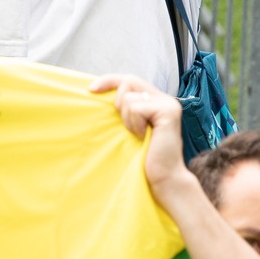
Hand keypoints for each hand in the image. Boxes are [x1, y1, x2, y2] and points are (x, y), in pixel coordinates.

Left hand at [92, 73, 186, 197]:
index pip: (130, 79)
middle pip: (129, 80)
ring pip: (129, 97)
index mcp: (156, 101)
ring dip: (127, 119)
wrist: (163, 178)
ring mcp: (168, 104)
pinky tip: (143, 137)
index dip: (109, 80)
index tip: (91, 89)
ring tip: (138, 134)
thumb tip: (99, 93)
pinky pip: (136, 108)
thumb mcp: (130, 128)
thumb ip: (125, 109)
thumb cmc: (144, 158)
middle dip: (117, 100)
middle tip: (124, 124)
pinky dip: (134, 124)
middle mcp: (164, 99)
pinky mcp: (168, 112)